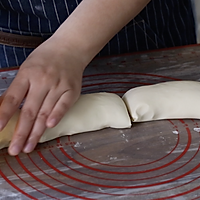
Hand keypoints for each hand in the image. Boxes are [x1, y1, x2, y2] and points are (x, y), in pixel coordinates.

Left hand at [0, 36, 84, 155]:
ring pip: (46, 112)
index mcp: (27, 74)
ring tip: (29, 147)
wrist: (70, 48)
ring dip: (37, 131)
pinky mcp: (72, 90)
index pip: (12, 98)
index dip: (4, 115)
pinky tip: (50, 127)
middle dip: (21, 132)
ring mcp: (59, 85)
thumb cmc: (46, 58)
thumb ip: (19, 88)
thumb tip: (4, 108)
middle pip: (30, 110)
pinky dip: (57, 116)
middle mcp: (43, 80)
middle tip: (15, 150)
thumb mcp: (27, 67)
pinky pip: (64, 106)